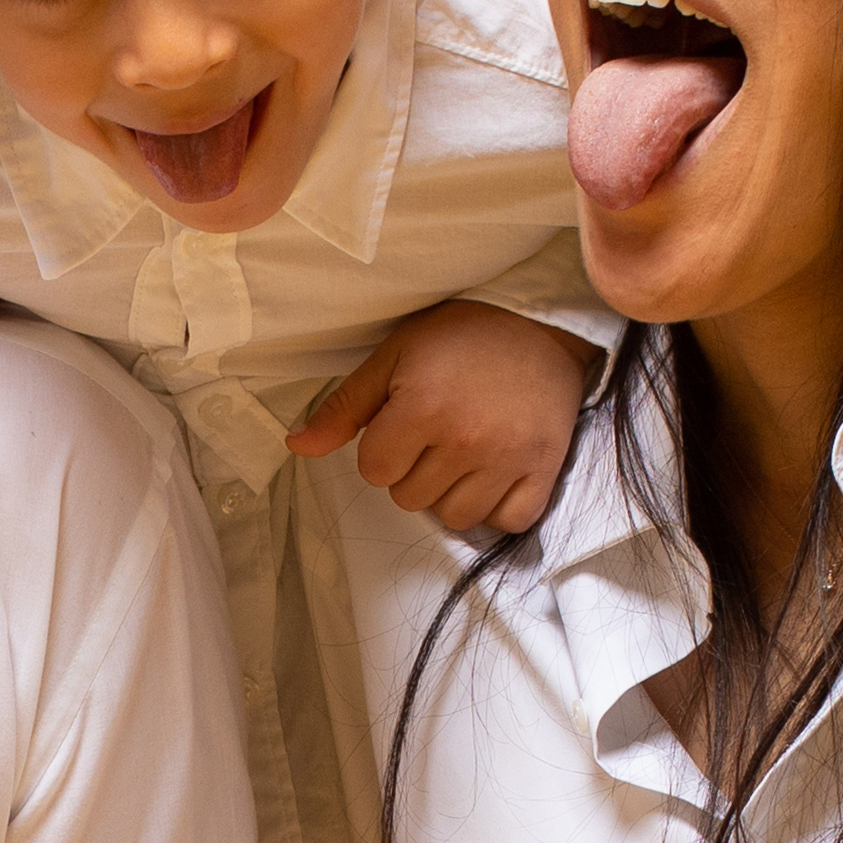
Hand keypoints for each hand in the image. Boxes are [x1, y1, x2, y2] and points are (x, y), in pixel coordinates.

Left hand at [289, 301, 598, 536]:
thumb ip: (345, 407)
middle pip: (410, 499)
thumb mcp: (394, 356)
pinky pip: (509, 521)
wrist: (541, 321)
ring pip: (455, 518)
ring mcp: (509, 459)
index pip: (374, 471)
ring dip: (450, 494)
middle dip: (413, 471)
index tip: (404, 423)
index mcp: (423, 408)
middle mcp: (466, 440)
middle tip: (436, 433)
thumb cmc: (461, 334)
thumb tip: (297, 447)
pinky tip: (493, 474)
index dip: (382, 449)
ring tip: (463, 454)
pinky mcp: (545, 469)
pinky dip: (497, 506)